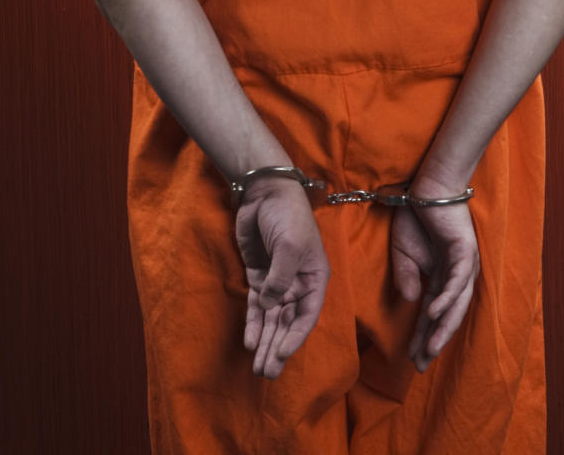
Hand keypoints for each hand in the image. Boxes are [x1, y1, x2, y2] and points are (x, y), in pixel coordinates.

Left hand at [234, 177, 329, 379]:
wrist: (264, 192)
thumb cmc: (287, 215)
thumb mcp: (290, 245)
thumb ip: (281, 278)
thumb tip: (268, 305)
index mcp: (314, 278)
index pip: (306, 315)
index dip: (295, 337)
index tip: (282, 353)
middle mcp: (297, 285)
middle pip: (288, 323)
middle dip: (278, 348)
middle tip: (266, 373)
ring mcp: (276, 282)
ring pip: (272, 320)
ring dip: (265, 342)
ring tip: (257, 367)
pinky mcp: (258, 277)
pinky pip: (256, 307)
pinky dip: (253, 325)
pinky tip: (249, 342)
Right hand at [390, 197, 478, 371]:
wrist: (424, 185)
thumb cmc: (415, 215)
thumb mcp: (403, 252)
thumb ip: (406, 277)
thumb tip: (412, 304)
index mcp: (442, 276)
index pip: (433, 313)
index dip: (423, 335)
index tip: (412, 358)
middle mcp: (457, 274)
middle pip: (448, 315)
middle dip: (434, 340)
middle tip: (421, 365)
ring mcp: (464, 264)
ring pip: (456, 304)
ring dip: (443, 328)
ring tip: (430, 349)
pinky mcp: (465, 251)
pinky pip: (457, 281)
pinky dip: (446, 299)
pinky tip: (432, 314)